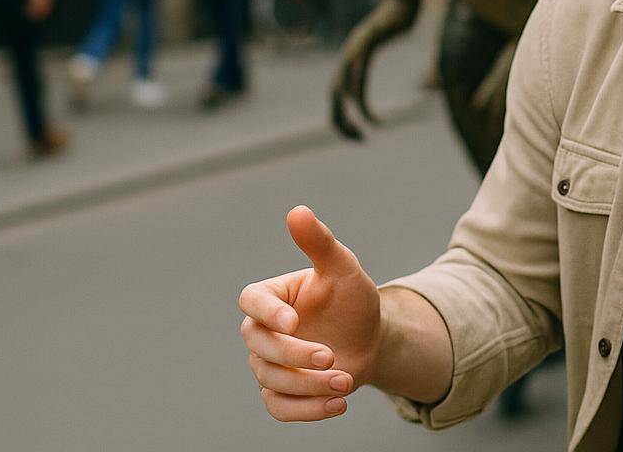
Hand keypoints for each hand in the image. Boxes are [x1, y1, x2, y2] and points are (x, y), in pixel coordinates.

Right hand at [239, 206, 382, 421]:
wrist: (371, 338)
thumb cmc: (352, 299)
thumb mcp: (343, 269)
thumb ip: (319, 243)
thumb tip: (297, 211)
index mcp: (271, 296)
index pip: (251, 301)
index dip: (267, 312)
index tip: (293, 322)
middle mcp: (263, 331)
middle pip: (259, 347)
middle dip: (294, 356)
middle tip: (331, 356)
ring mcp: (269, 364)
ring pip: (271, 381)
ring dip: (308, 385)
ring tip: (345, 380)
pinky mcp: (282, 393)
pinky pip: (280, 408)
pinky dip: (307, 411)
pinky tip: (339, 404)